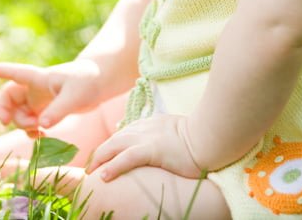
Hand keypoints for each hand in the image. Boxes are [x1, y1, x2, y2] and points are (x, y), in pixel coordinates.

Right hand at [0, 60, 101, 137]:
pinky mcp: (44, 111)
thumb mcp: (74, 96)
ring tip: (38, 131)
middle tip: (5, 122)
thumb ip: (58, 111)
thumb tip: (41, 125)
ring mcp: (38, 100)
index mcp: (38, 78)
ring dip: (22, 124)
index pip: (12, 72)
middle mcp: (33, 88)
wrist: (99, 83)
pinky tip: (41, 136)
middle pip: (8, 97)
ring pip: (18, 113)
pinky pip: (30, 122)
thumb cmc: (87, 81)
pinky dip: (31, 130)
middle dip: (3, 110)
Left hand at [86, 114, 201, 179]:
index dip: (110, 147)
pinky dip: (113, 166)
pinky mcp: (152, 149)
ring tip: (90, 173)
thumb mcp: (176, 132)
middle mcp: (144, 128)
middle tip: (90, 168)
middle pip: (113, 139)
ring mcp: (147, 137)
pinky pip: (127, 158)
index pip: (123, 135)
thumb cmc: (200, 137)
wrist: (211, 136)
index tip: (102, 158)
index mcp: (149, 124)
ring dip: (99, 160)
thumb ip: (163, 136)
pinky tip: (103, 177)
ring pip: (114, 146)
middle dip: (99, 153)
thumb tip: (160, 149)